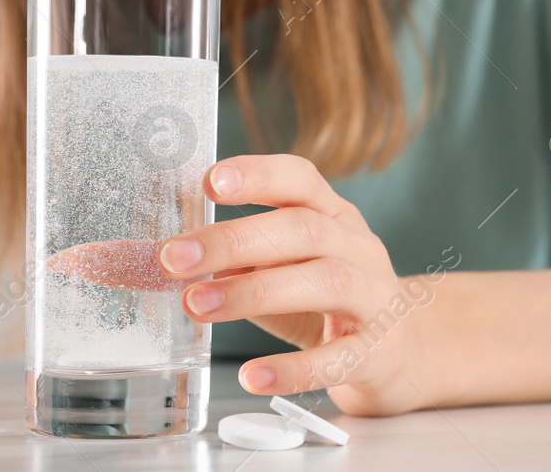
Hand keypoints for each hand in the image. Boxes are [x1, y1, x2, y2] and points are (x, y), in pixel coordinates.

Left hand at [159, 154, 436, 415]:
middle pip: (302, 229)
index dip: (257, 175)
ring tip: (197, 305)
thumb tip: (144, 258)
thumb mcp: (283, 268)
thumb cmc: (326, 303)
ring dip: (254, 291)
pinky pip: (339, 358)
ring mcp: (375, 298)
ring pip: (324, 282)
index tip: (209, 182)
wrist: (406, 351)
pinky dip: (293, 368)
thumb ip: (228, 259)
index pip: (300, 179)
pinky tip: (253, 376)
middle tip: (175, 258)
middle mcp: (358, 248)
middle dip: (234, 239)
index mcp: (333, 216)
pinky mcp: (380, 353)